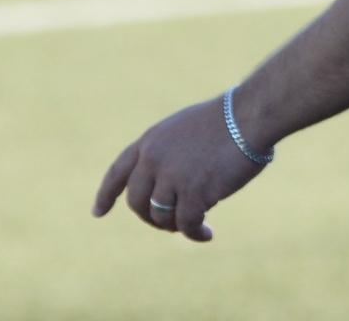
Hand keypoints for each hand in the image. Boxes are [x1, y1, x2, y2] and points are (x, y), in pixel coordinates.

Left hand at [92, 98, 266, 241]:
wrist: (251, 115)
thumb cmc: (231, 118)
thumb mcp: (188, 129)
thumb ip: (171, 154)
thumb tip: (168, 191)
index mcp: (151, 140)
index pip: (118, 172)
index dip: (106, 194)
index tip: (98, 213)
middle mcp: (154, 159)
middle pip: (137, 202)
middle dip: (150, 217)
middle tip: (169, 223)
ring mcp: (172, 176)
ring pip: (161, 216)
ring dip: (175, 225)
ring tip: (196, 224)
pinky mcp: (193, 192)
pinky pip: (187, 223)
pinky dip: (195, 233)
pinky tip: (206, 234)